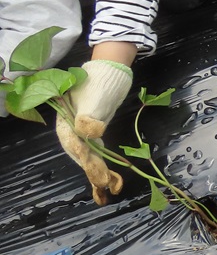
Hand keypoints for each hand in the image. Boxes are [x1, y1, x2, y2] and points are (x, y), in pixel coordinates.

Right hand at [54, 59, 132, 204]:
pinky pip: (95, 147)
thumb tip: (91, 134)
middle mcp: (72, 127)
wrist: (110, 66)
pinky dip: (101, 160)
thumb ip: (90, 116)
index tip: (102, 177)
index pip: (77, 147)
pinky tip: (107, 170)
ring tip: (109, 187)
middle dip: (94, 171)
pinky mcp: (93, 127)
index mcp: (68, 121)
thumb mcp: (95, 98)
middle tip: (108, 187)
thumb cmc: (101, 80)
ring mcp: (82, 127)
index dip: (89, 164)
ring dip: (97, 170)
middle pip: (81, 153)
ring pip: (88, 153)